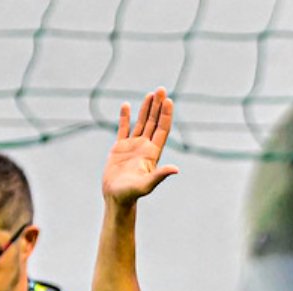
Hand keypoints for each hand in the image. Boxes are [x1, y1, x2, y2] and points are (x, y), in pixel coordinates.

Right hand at [103, 88, 178, 205]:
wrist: (116, 199)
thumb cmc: (131, 194)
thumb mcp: (146, 184)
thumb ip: (160, 176)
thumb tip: (176, 169)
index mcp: (152, 153)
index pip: (162, 130)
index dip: (165, 115)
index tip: (168, 100)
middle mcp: (144, 147)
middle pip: (154, 122)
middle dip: (158, 106)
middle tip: (161, 89)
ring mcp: (132, 146)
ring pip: (141, 123)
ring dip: (146, 109)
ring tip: (151, 94)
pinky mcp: (119, 148)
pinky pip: (123, 129)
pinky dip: (124, 117)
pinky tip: (126, 105)